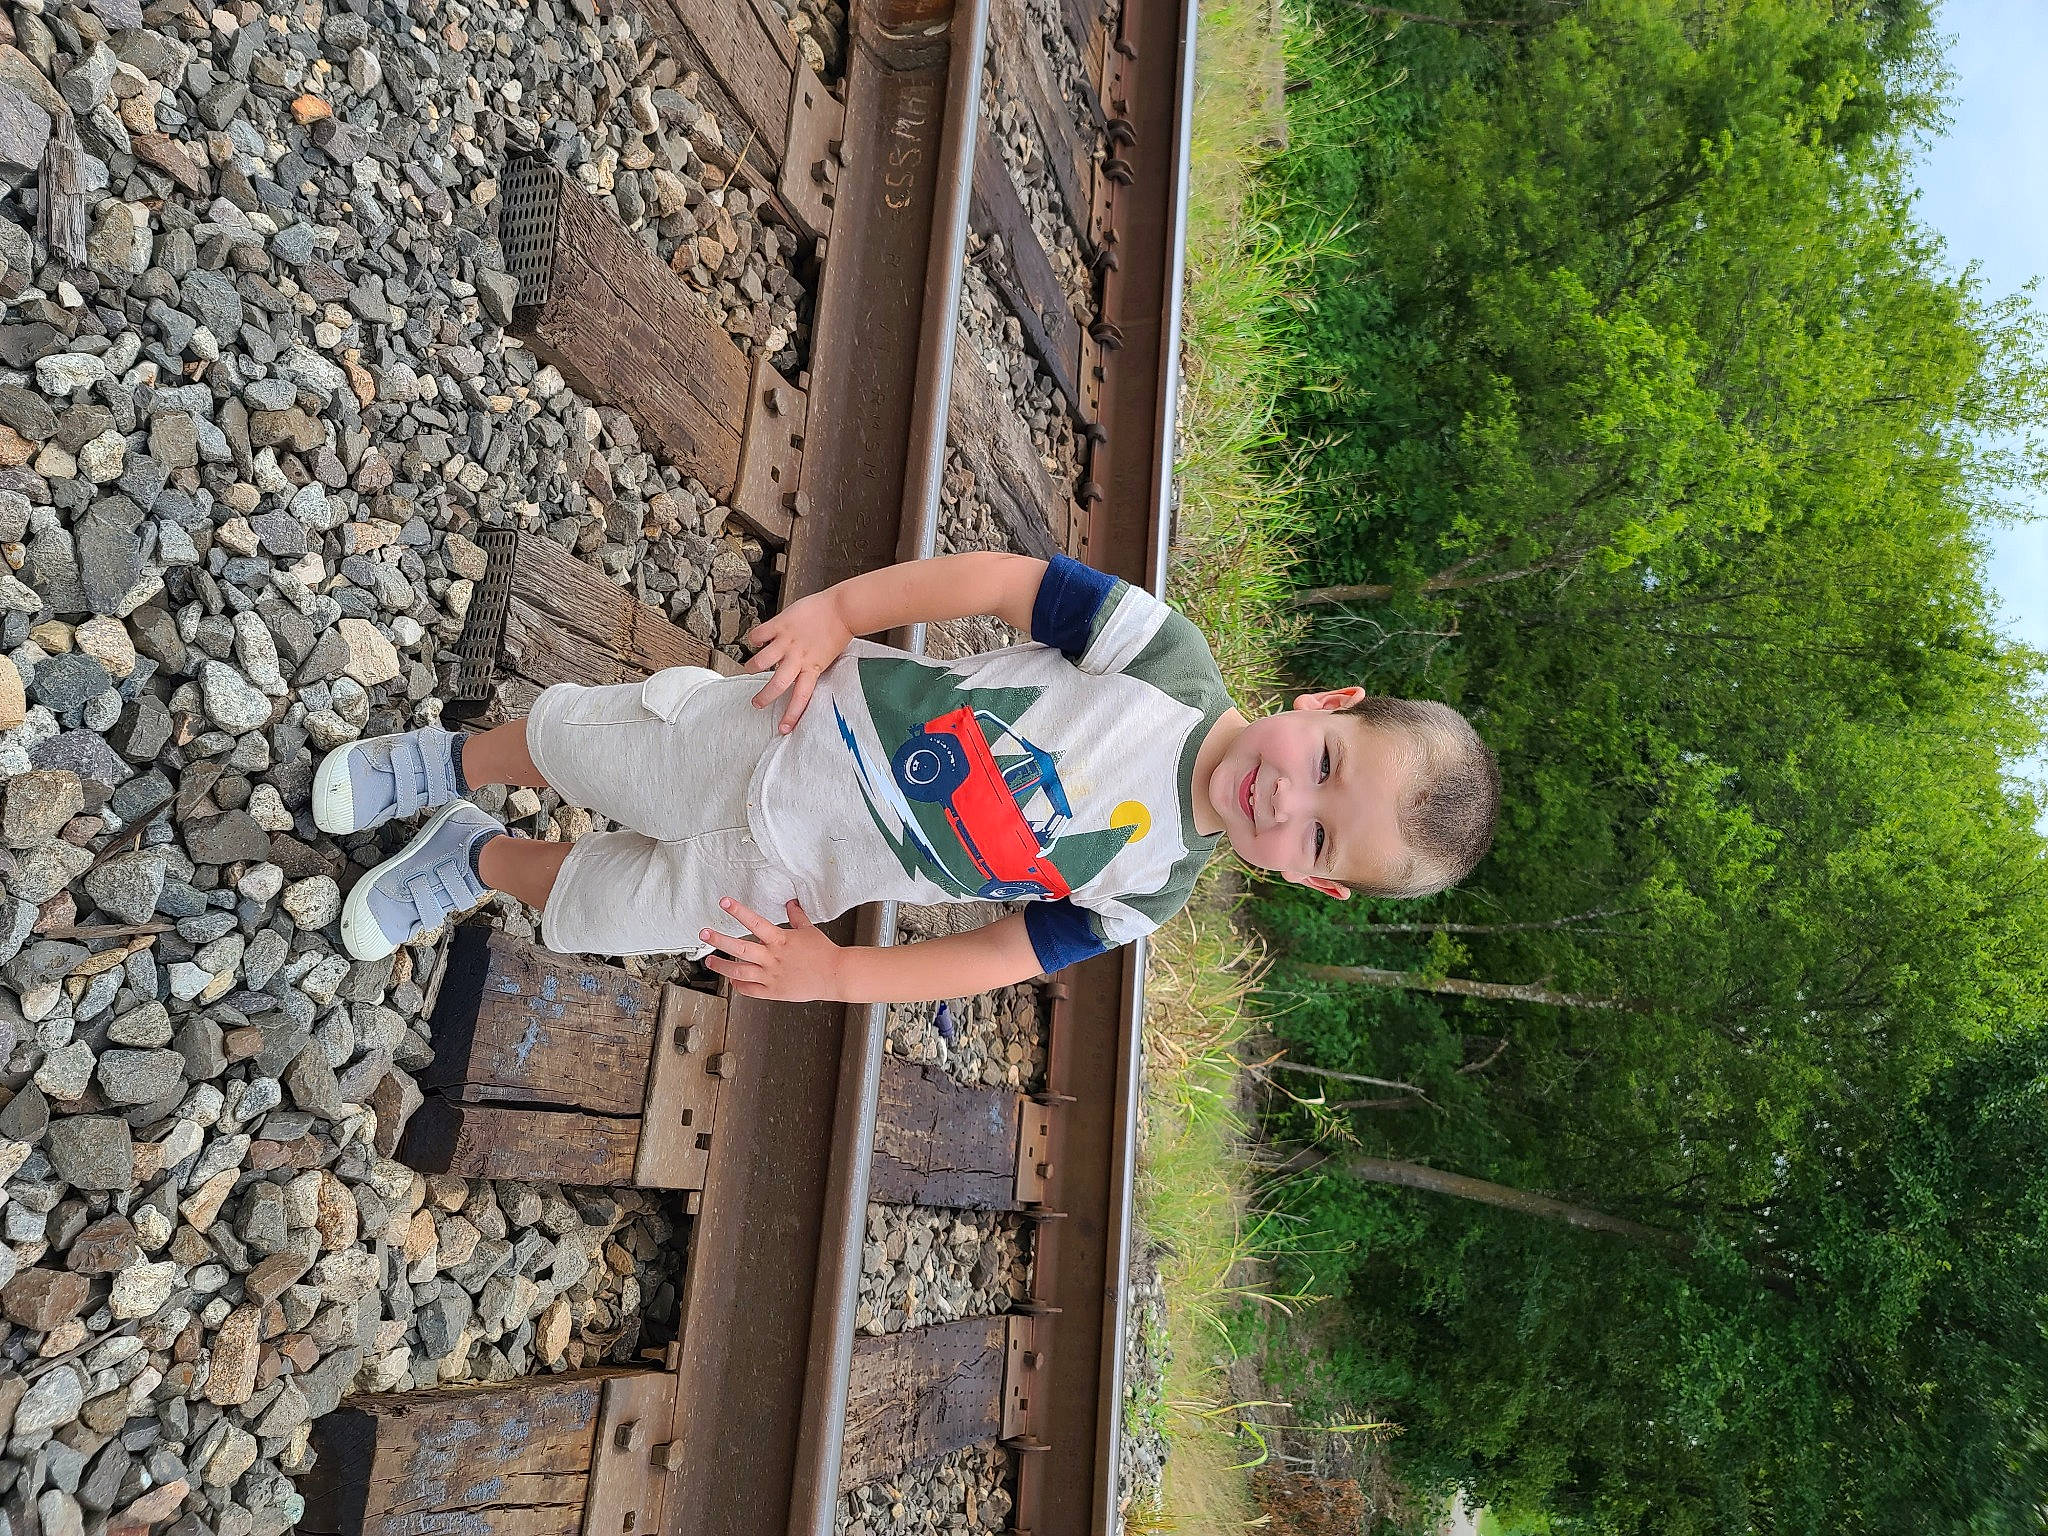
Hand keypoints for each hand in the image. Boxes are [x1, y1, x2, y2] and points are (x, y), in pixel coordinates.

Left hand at [700, 898, 843, 1000]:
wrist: (836, 976)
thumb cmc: (824, 953)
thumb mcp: (809, 930)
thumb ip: (796, 917)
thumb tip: (791, 903)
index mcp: (781, 940)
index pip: (755, 922)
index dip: (739, 911)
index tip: (724, 902)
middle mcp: (772, 958)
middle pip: (740, 948)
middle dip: (719, 940)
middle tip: (704, 933)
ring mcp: (771, 976)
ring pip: (740, 971)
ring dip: (722, 966)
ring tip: (710, 961)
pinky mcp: (773, 992)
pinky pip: (750, 990)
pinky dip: (738, 985)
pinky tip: (732, 980)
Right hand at [744, 590, 852, 731]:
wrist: (843, 608)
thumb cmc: (838, 629)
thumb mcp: (827, 656)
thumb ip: (811, 665)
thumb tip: (798, 670)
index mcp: (812, 668)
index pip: (800, 698)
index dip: (791, 715)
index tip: (784, 728)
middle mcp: (798, 657)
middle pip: (777, 684)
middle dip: (763, 697)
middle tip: (756, 703)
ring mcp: (787, 641)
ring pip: (761, 661)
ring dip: (752, 667)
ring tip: (750, 668)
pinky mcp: (780, 624)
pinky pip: (758, 635)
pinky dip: (753, 639)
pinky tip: (756, 640)